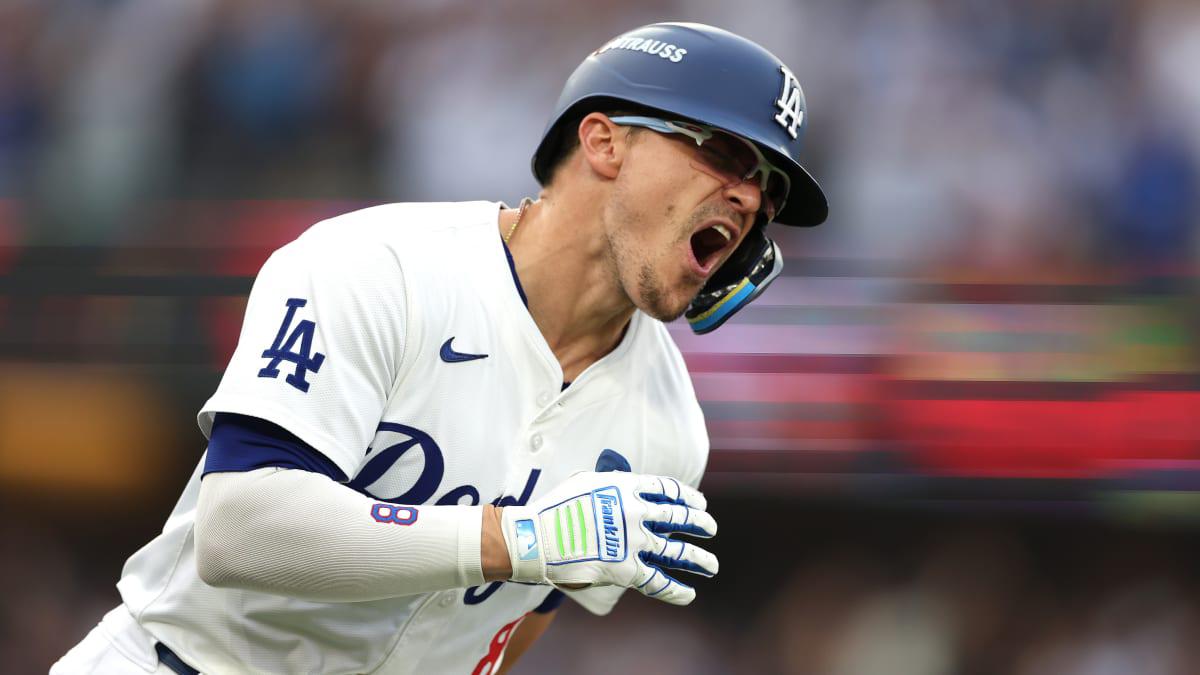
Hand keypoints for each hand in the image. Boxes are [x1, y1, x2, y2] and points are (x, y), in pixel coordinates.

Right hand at [499, 471, 717, 605]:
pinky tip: (689, 594)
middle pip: (679, 517)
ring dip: (699, 559)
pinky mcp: (625, 569)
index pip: (668, 489)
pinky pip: (657, 581)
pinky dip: (675, 590)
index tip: (700, 501)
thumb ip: (612, 484)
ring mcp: (633, 541)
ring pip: (677, 551)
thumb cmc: (556, 508)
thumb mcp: (587, 482)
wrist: (536, 538)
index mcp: (626, 487)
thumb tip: (628, 485)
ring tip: (712, 566)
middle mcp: (635, 512)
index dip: (688, 496)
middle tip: (711, 528)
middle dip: (700, 523)